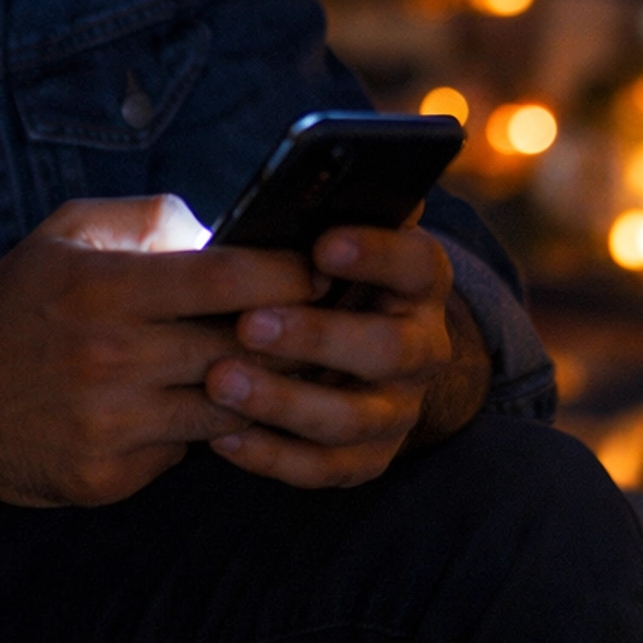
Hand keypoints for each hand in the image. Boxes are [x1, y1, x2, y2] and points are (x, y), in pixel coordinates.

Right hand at [0, 195, 317, 507]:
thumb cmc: (16, 301)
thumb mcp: (68, 232)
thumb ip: (151, 218)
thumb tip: (227, 231)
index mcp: (107, 287)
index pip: (229, 279)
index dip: (289, 273)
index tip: (322, 270)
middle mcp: (111, 358)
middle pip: (243, 349)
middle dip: (291, 337)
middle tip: (324, 324)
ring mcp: (109, 426)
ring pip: (226, 410)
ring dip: (256, 391)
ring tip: (276, 370)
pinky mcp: (104, 478)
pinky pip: (183, 455)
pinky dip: (195, 434)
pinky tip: (193, 411)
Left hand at [203, 212, 488, 486]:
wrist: (358, 348)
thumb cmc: (321, 275)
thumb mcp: (329, 235)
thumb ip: (323, 212)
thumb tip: (303, 174)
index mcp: (418, 280)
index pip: (416, 262)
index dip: (375, 253)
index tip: (322, 245)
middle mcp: (422, 346)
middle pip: (389, 348)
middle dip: (318, 337)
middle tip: (252, 322)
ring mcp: (400, 409)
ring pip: (354, 418)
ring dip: (285, 402)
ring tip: (220, 381)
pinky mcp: (368, 458)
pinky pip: (325, 468)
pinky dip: (272, 456)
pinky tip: (220, 435)